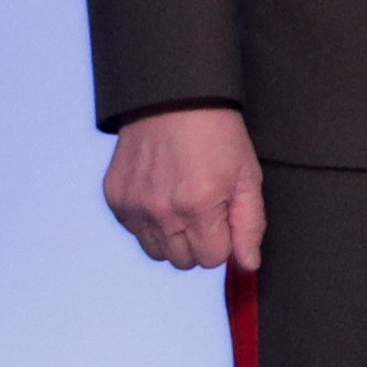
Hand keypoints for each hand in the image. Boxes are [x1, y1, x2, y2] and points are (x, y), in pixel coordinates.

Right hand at [105, 106, 264, 272]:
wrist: (173, 101)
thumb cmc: (217, 136)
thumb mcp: (248, 177)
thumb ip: (250, 225)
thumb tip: (248, 265)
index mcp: (199, 206)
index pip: (212, 259)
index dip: (224, 241)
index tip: (225, 219)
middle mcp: (161, 211)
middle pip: (184, 261)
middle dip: (200, 243)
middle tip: (206, 209)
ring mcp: (134, 207)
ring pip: (157, 252)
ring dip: (173, 237)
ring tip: (184, 203)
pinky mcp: (116, 200)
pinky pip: (136, 232)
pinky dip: (150, 222)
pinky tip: (162, 193)